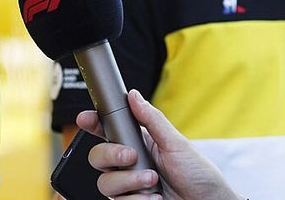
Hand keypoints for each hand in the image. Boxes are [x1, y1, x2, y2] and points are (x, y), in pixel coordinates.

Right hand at [75, 89, 243, 199]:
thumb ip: (152, 120)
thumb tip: (133, 95)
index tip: (86, 119)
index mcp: (139, 142)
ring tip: (152, 182)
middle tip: (131, 157)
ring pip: (105, 182)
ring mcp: (130, 186)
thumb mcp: (176, 143)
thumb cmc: (198, 174)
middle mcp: (130, 164)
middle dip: (111, 155)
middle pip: (98, 156)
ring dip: (130, 182)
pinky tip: (153, 198)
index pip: (108, 130)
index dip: (92, 123)